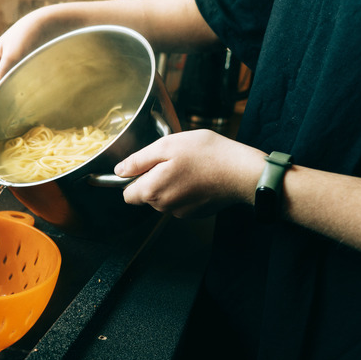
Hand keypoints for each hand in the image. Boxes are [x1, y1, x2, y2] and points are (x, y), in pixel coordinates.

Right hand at [0, 7, 70, 98]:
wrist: (45, 23)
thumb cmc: (27, 36)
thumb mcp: (13, 56)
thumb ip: (1, 73)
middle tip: (11, 106)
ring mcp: (7, 60)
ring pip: (5, 80)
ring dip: (10, 88)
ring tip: (20, 97)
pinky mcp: (19, 61)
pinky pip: (14, 77)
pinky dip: (18, 83)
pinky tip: (27, 88)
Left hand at [114, 129, 265, 217]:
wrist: (241, 172)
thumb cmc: (206, 155)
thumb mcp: (167, 146)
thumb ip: (138, 160)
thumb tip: (119, 171)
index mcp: (152, 191)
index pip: (127, 194)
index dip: (133, 178)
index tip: (146, 165)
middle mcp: (163, 207)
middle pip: (147, 195)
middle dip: (154, 178)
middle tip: (174, 159)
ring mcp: (181, 213)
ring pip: (164, 198)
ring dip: (171, 183)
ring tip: (189, 166)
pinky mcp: (196, 213)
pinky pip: (181, 201)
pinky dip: (186, 190)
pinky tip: (199, 176)